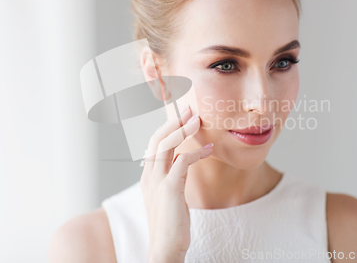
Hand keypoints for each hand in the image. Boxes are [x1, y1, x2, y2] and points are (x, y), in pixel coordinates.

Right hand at [140, 104, 212, 262]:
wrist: (165, 248)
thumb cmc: (170, 224)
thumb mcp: (168, 195)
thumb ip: (172, 176)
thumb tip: (182, 161)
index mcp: (147, 176)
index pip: (153, 143)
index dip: (167, 127)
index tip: (181, 115)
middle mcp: (149, 175)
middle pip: (157, 138)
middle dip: (174, 121)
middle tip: (190, 109)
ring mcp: (157, 181)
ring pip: (166, 145)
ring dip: (183, 129)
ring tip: (198, 119)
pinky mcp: (170, 189)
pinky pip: (182, 161)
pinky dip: (196, 152)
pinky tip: (209, 150)